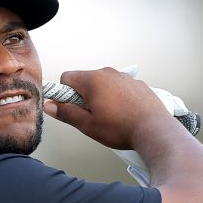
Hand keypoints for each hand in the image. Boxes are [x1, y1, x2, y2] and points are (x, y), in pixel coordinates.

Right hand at [42, 68, 175, 149]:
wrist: (154, 130)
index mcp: (93, 80)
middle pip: (85, 80)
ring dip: (101, 96)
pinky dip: (117, 96)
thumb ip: (66, 113)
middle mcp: (108, 73)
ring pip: (103, 83)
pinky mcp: (138, 83)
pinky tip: (123, 113)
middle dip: (83, 95)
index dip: (64, 93)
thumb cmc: (120, 128)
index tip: (70, 107)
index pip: (67, 77)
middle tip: (91, 115)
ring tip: (110, 116)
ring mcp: (125, 77)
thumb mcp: (87, 125)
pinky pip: (119, 86)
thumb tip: (49, 106)